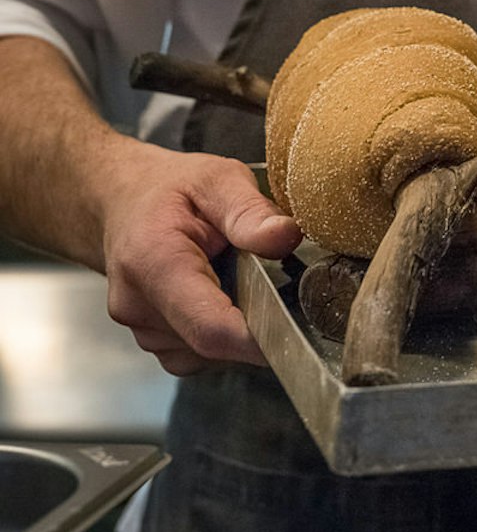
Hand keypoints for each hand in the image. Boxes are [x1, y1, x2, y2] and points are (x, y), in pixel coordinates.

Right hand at [94, 137, 301, 375]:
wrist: (121, 201)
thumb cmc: (170, 189)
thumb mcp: (217, 180)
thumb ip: (250, 211)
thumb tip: (286, 237)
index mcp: (153, 263)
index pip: (210, 328)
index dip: (259, 340)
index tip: (299, 330)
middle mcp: (138, 306)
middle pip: (214, 343)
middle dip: (255, 322)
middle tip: (276, 281)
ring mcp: (141, 329)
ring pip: (209, 352)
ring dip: (237, 324)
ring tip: (236, 276)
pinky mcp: (152, 339)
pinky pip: (199, 352)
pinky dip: (220, 329)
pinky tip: (220, 292)